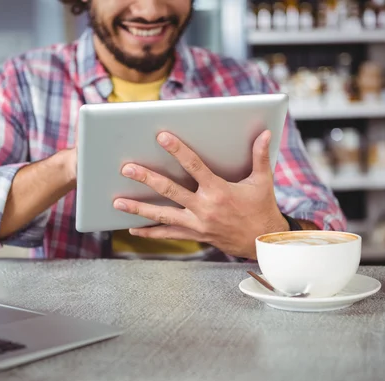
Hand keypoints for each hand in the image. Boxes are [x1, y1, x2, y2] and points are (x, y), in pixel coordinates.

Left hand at [113, 130, 288, 258]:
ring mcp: (197, 224)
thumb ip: (260, 156)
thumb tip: (266, 133)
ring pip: (163, 215)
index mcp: (219, 190)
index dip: (177, 150)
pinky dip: (151, 232)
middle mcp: (204, 207)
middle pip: (170, 190)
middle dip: (146, 178)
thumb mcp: (262, 182)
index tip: (161, 137)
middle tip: (126, 168)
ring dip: (139, 209)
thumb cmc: (262, 209)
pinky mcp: (195, 235)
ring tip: (117, 203)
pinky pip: (169, 234)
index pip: (194, 166)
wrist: (263, 242)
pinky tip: (133, 229)